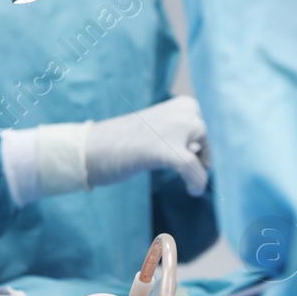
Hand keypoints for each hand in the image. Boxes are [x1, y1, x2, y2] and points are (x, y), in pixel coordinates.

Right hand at [86, 95, 210, 194]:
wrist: (90, 148)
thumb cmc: (123, 143)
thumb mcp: (160, 130)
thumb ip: (182, 134)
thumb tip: (203, 151)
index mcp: (182, 104)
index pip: (206, 127)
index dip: (203, 147)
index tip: (194, 160)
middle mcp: (182, 111)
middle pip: (206, 140)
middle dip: (202, 157)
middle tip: (190, 172)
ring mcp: (175, 128)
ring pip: (201, 154)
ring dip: (198, 172)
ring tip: (191, 184)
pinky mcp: (166, 149)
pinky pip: (192, 168)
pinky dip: (196, 181)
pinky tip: (192, 191)